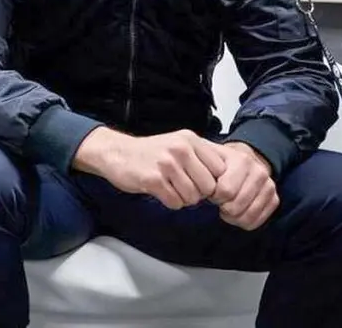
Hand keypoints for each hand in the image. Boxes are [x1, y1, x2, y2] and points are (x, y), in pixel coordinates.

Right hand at [74, 128, 226, 209]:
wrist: (116, 152)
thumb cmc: (150, 153)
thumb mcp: (179, 144)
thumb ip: (201, 157)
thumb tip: (225, 181)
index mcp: (190, 140)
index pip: (220, 170)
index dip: (213, 182)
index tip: (200, 183)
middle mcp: (180, 149)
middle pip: (209, 187)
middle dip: (199, 193)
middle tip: (183, 187)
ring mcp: (166, 164)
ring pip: (193, 197)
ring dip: (183, 199)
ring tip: (171, 188)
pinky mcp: (153, 179)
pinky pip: (175, 202)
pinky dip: (170, 202)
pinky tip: (161, 192)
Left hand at [209, 142, 277, 230]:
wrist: (242, 159)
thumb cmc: (220, 163)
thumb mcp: (209, 159)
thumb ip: (203, 170)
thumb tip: (199, 189)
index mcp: (242, 161)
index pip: (226, 191)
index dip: (214, 196)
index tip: (211, 192)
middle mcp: (259, 172)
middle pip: (236, 206)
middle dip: (223, 207)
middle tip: (218, 201)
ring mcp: (269, 186)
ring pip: (247, 216)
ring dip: (232, 216)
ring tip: (225, 208)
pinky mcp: (274, 199)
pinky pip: (256, 221)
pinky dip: (243, 221)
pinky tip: (236, 213)